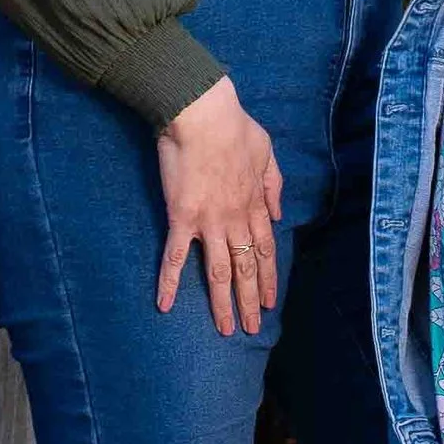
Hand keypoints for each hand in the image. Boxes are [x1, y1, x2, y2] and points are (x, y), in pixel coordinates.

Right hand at [154, 76, 282, 335]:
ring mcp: (210, 222)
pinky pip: (174, 256)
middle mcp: (236, 219)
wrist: (203, 114)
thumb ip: (274, 185)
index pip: (266, 250)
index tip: (271, 301)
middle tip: (252, 329)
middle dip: (251, 301)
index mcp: (255, 204)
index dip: (269, 278)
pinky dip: (169, 281)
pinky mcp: (182, 218)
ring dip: (222, 303)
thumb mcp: (268, 152)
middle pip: (247, 268)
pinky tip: (165, 305)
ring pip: (218, 271)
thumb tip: (278, 214)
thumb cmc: (234, 126)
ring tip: (226, 329)